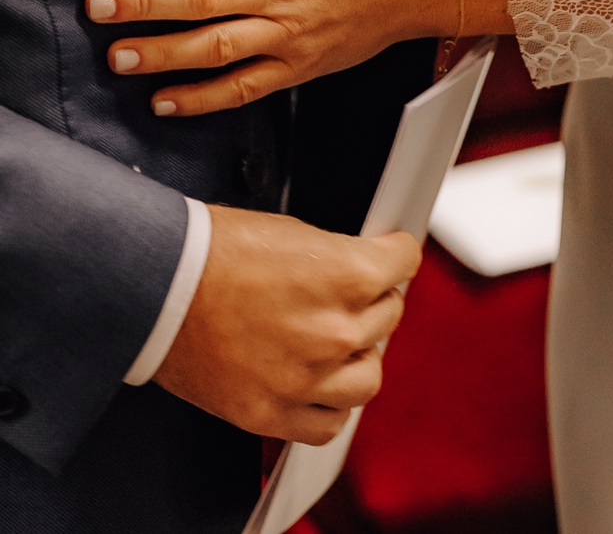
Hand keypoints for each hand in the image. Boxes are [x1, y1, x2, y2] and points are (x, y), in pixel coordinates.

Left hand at [85, 0, 511, 115]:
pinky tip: (164, 101)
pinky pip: (244, 88)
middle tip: (98, 7)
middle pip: (202, 0)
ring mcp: (290, 33)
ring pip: (216, 48)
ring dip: (162, 55)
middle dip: (144, 5)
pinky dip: (202, 100)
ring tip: (118, 56)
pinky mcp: (298, 67)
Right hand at [155, 205, 418, 442]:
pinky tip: (319, 383)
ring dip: (358, 356)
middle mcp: (334, 331)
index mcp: (347, 275)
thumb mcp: (297, 233)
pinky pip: (329, 424)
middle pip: (389, 316)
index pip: (406, 262)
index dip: (394, 252)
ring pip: (369, 377)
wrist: (160, 286)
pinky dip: (330, 405)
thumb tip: (371, 269)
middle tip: (346, 293)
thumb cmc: (219, 251)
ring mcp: (305, 378)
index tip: (388, 255)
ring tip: (336, 340)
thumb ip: (342, 258)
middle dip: (372, 300)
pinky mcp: (273, 414)